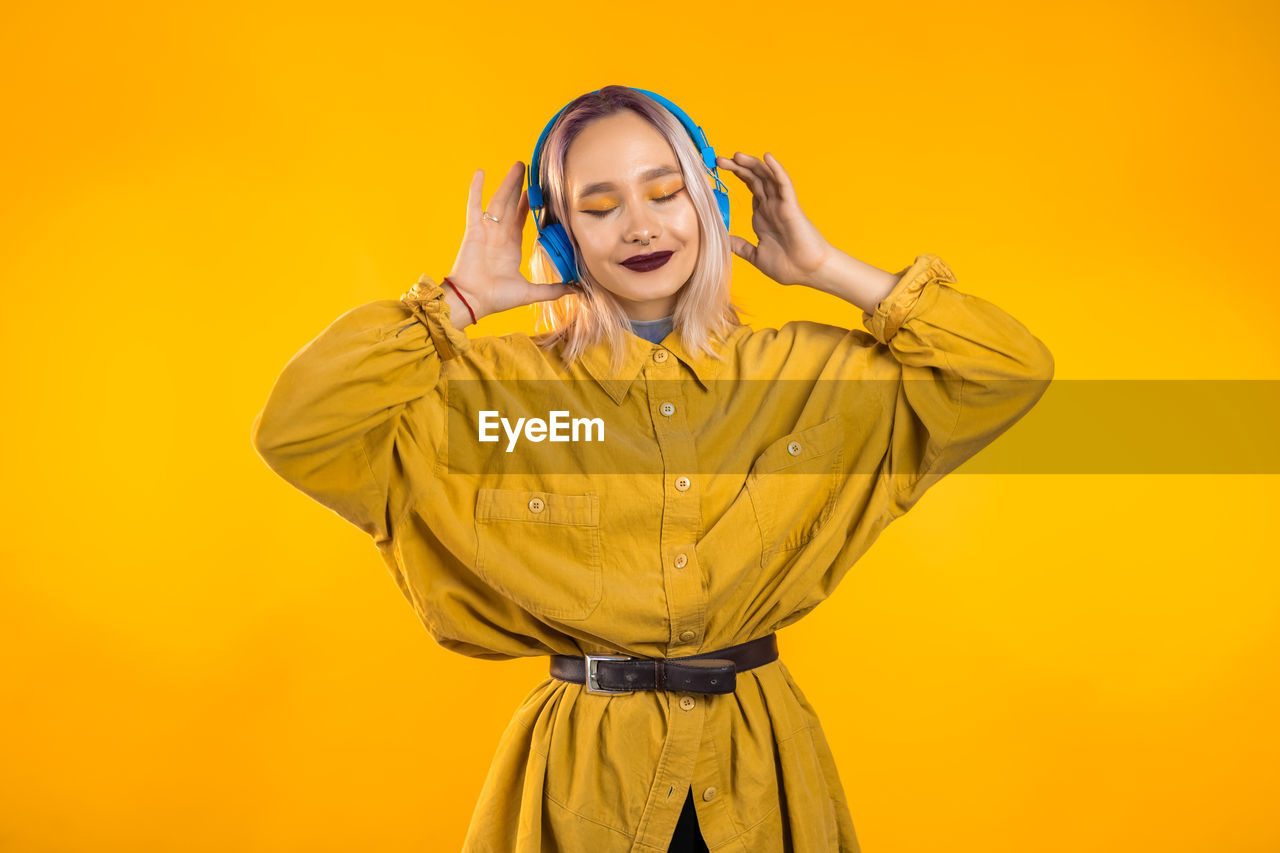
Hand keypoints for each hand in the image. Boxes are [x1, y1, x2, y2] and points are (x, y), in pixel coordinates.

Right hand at [446, 161, 576, 320]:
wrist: (474, 300)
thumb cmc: (496, 298)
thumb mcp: (530, 292)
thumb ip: (553, 289)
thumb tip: (576, 290)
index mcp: (510, 247)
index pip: (521, 219)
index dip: (529, 204)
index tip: (538, 191)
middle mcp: (498, 235)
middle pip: (511, 204)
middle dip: (520, 186)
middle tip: (528, 167)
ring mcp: (485, 230)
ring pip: (499, 200)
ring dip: (508, 182)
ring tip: (518, 165)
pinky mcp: (473, 229)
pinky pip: (474, 205)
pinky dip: (476, 189)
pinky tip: (480, 172)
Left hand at [716, 152, 834, 286]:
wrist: (808, 273)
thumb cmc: (788, 267)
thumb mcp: (755, 255)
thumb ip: (740, 246)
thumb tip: (723, 240)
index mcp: (763, 216)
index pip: (750, 188)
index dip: (737, 176)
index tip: (718, 170)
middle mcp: (772, 207)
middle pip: (755, 179)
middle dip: (738, 167)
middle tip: (719, 160)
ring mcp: (781, 205)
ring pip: (767, 177)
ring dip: (752, 164)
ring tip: (736, 155)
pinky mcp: (791, 207)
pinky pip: (784, 184)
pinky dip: (776, 169)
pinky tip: (767, 157)